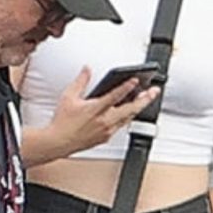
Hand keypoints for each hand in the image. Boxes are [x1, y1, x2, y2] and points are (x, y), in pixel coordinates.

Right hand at [42, 68, 160, 158]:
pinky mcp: (106, 136)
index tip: (135, 80)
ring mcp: (107, 130)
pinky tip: (132, 110)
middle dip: (144, 99)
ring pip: (128, 118)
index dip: (126, 87)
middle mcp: (103, 121)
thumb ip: (80, 81)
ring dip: (139, 107)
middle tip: (154, 91)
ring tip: (147, 98)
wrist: (58, 142)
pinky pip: (122, 125)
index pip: (114, 96)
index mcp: (94, 109)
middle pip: (129, 109)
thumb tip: (87, 69)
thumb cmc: (62, 122)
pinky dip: (129, 116)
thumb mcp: (68, 97)